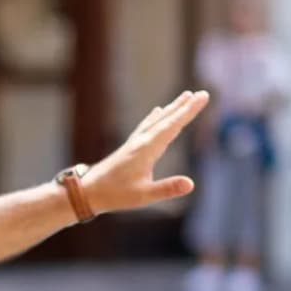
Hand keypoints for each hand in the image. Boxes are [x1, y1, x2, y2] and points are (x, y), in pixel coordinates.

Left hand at [78, 91, 205, 216]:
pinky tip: (157, 111)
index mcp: (147, 149)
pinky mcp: (130, 147)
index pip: (173, 126)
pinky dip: (155, 117)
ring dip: (172, 108)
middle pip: (167, 119)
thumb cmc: (115, 195)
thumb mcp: (143, 196)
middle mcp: (142, 141)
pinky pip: (146, 126)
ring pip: (157, 120)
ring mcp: (135, 143)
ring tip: (184, 96)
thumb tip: (191, 184)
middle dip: (185, 107)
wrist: (88, 191)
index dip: (189, 111)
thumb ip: (167, 189)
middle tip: (202, 94)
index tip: (202, 97)